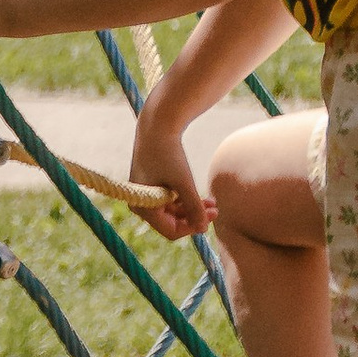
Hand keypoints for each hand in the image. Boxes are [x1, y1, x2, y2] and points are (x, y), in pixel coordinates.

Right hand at [129, 102, 211, 242]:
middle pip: (172, 222)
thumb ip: (194, 208)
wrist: (158, 126)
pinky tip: (203, 197)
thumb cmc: (168, 154)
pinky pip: (170, 202)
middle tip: (216, 211)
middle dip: (194, 217)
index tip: (209, 220)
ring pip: (173, 212)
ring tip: (213, 203)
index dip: (191, 228)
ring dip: (193, 209)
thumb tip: (203, 230)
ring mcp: (146, 197)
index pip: (170, 230)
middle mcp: (141, 205)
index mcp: (144, 207)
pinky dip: (186, 200)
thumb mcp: (184, 182)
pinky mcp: (151, 188)